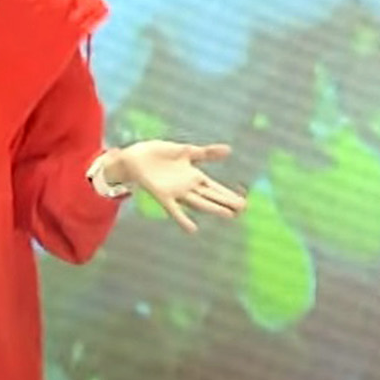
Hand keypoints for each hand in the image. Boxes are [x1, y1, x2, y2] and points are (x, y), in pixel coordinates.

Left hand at [111, 140, 246, 233]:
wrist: (136, 157)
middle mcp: (187, 186)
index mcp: (194, 176)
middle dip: (227, 202)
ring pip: (199, 202)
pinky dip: (183, 219)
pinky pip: (174, 210)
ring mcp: (176, 192)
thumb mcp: (186, 150)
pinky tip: (193, 229)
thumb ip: (206, 152)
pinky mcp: (163, 195)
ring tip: (229, 215)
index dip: (228, 194)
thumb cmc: (160, 153)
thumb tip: (229, 150)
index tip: (243, 202)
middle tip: (243, 209)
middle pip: (211, 196)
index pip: (215, 187)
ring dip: (214, 208)